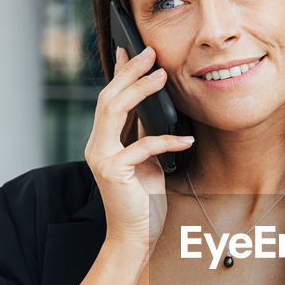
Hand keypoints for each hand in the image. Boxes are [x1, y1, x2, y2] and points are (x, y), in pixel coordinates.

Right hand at [84, 45, 192, 251]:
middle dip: (129, 72)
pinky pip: (141, 146)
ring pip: (114, 111)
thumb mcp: (146, 161)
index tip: (130, 48)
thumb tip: (154, 110)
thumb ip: (143, 136)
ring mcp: (101, 157)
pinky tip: (187, 138)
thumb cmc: (143, 201)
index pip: (109, 98)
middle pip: (108, 97)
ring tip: (161, 77)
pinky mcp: (113, 172)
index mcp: (103, 141)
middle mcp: (97, 145)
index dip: (119, 72)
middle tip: (150, 53)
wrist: (134, 237)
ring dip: (138, 90)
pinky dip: (166, 140)